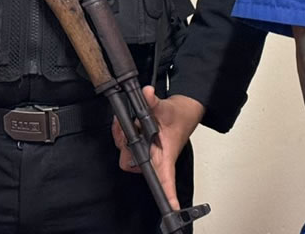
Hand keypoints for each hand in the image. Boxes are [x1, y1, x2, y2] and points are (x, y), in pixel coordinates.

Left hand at [111, 87, 204, 209]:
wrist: (182, 110)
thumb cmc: (179, 116)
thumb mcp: (167, 108)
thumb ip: (154, 102)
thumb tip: (147, 95)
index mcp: (165, 156)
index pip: (166, 181)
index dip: (169, 196)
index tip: (172, 209)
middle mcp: (155, 158)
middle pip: (133, 166)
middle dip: (125, 148)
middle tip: (127, 131)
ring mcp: (147, 153)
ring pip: (125, 155)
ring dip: (122, 138)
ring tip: (126, 123)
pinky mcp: (141, 147)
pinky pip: (124, 146)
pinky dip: (121, 133)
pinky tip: (124, 124)